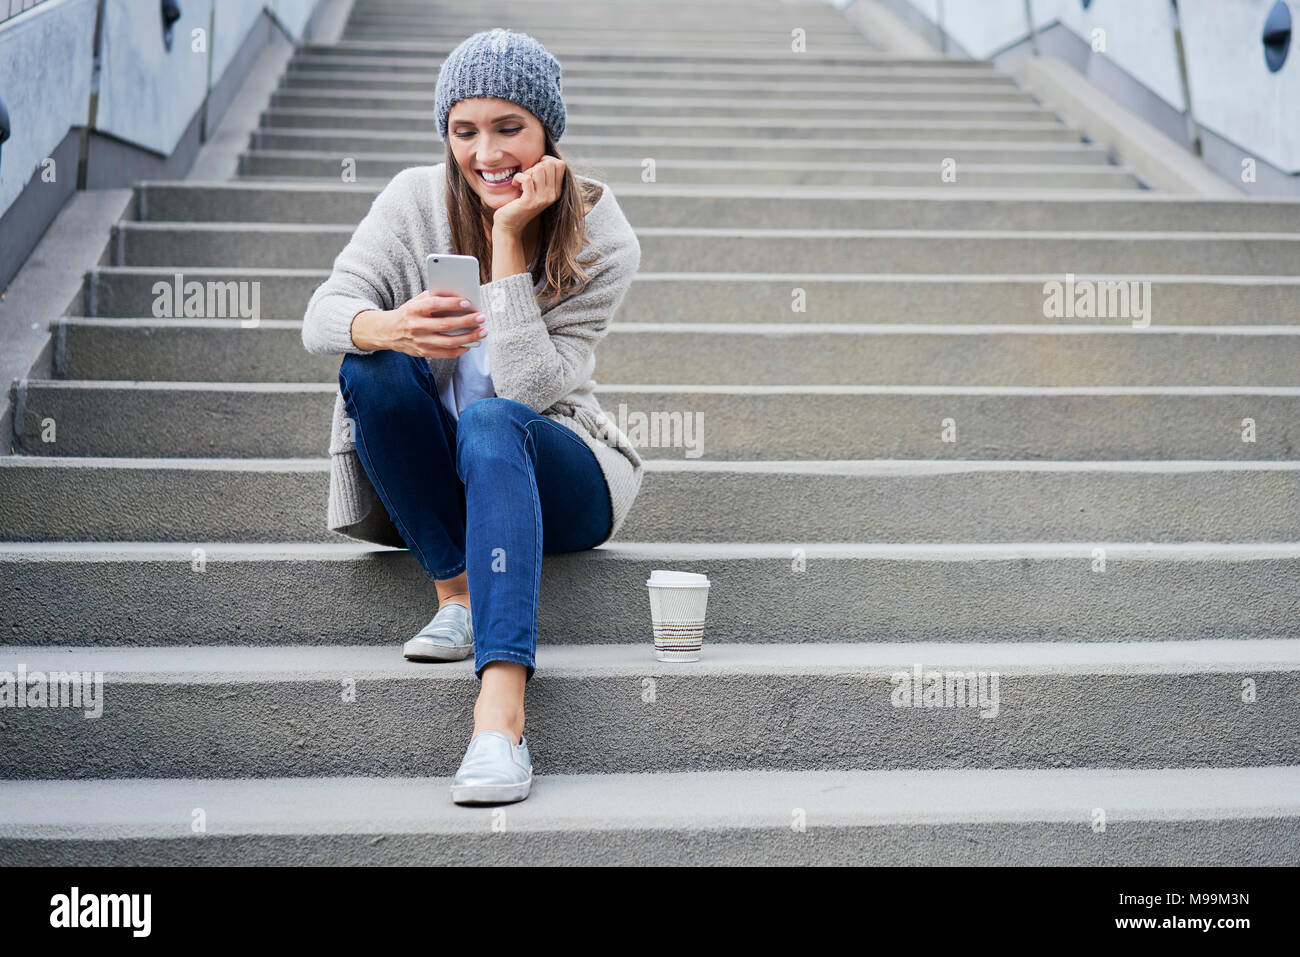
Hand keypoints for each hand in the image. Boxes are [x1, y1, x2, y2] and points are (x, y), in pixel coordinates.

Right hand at [372, 290, 486, 357]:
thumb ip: (433, 298)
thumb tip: (458, 296)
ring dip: (468, 337)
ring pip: (449, 342)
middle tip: (481, 317)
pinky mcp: (424, 352)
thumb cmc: (409, 313)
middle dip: (467, 321)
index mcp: (414, 310)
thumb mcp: (416, 302)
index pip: (434, 305)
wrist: (388, 331)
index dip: (451, 304)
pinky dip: (460, 349)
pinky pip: (446, 353)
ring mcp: (420, 342)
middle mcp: (416, 326)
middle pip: (445, 325)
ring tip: (482, 332)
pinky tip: (470, 344)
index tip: (467, 303)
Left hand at [492, 156, 566, 234]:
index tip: (535, 169)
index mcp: (556, 191)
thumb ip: (543, 176)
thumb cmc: (519, 204)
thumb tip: (545, 158)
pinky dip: (518, 177)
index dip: (546, 160)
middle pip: (549, 164)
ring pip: (538, 169)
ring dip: (526, 172)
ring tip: (521, 182)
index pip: (560, 164)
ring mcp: (542, 199)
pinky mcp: (530, 201)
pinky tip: (515, 185)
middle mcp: (552, 195)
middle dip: (535, 165)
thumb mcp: (536, 189)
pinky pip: (526, 178)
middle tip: (526, 177)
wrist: (510, 225)